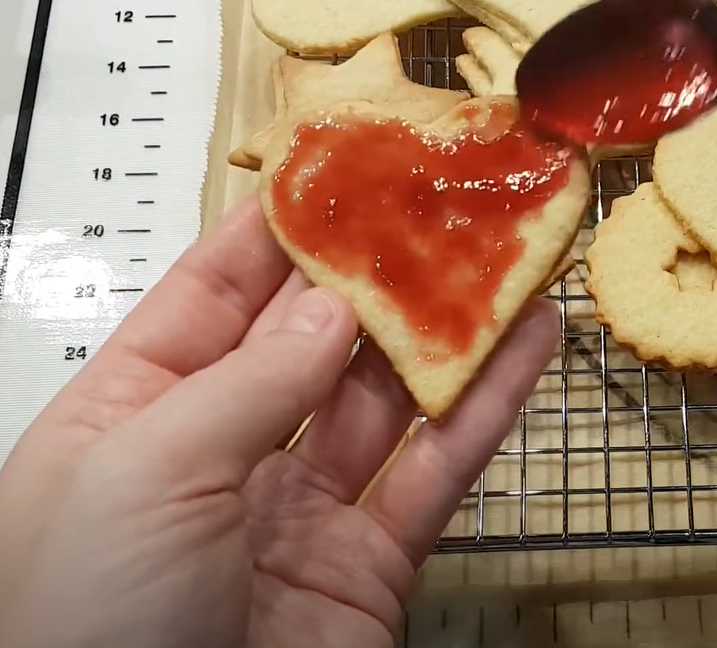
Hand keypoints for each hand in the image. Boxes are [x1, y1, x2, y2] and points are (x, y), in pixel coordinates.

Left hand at [0, 197, 558, 647]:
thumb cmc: (82, 622)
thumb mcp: (147, 471)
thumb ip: (251, 378)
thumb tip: (330, 298)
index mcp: (133, 414)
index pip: (215, 294)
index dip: (284, 230)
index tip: (350, 169)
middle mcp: (222, 452)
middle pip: (316, 340)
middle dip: (383, 271)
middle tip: (448, 201)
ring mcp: (300, 510)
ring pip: (390, 401)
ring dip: (451, 331)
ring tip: (510, 257)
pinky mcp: (371, 564)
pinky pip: (435, 473)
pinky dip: (486, 410)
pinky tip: (527, 349)